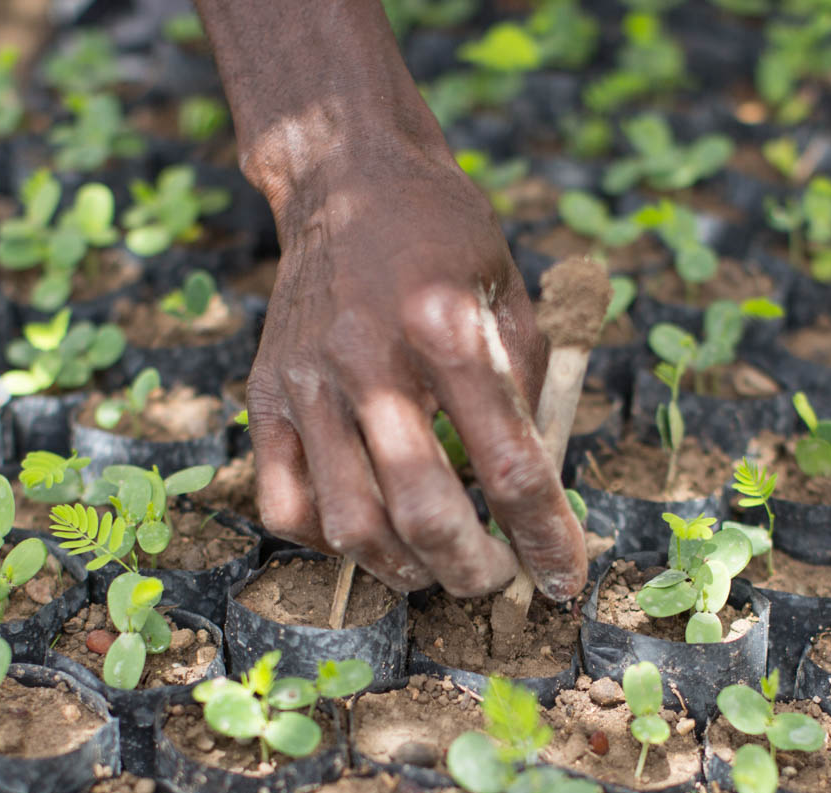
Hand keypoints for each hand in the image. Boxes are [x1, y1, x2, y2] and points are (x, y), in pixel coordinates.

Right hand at [244, 147, 587, 600]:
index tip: (565, 576)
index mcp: (445, 325)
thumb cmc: (444, 238)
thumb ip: (528, 394)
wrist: (346, 176)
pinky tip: (372, 531)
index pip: (508, 463)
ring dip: (404, 568)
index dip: (545, 535)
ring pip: (351, 524)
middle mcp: (368, 357)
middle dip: (471, 570)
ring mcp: (307, 383)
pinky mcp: (265, 398)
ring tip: (435, 565)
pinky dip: (333, 543)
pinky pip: (286, 506)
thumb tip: (542, 500)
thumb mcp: (509, 295)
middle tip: (496, 577)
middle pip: (422, 510)